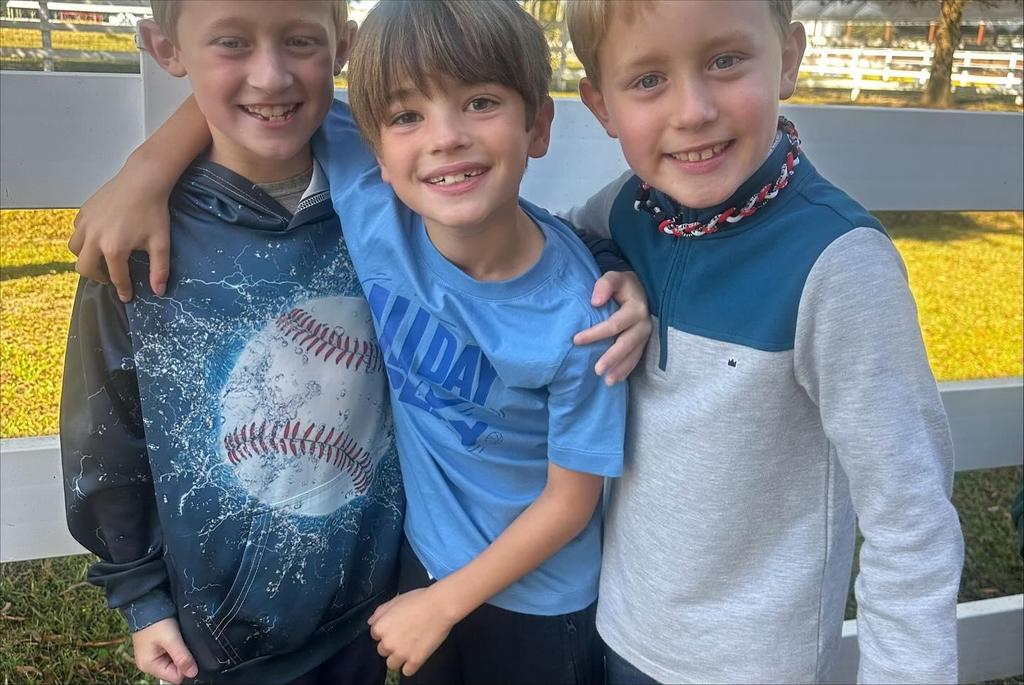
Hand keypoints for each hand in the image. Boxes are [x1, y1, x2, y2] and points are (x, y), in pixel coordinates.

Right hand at [69, 166, 171, 301]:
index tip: (126, 296)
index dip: (123, 290)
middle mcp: (94, 238)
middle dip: (97, 277)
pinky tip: (98, 238)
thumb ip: (159, 270)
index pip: (116, 278)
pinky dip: (83, 240)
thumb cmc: (153, 210)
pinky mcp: (83, 212)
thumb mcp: (161, 243)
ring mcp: (86, 224)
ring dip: (86, 258)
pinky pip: (76, 232)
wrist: (143, 180)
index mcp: (114, 249)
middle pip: (84, 268)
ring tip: (102, 258)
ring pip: (75, 250)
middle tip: (110, 277)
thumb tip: (159, 291)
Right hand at [130, 617, 197, 683]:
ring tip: (179, 639)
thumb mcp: (171, 639)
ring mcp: (152, 656)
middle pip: (174, 671)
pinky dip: (176, 648)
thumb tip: (193, 673)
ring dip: (180, 652)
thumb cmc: (157, 621)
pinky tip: (177, 638)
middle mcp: (149, 664)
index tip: (188, 651)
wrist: (146, 603)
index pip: (175, 678)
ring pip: (174, 662)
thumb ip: (182, 657)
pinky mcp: (156, 649)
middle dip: (182, 659)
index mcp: (149, 666)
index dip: (185, 666)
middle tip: (183, 643)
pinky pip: (171, 654)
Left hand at [368, 587, 455, 676]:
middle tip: (405, 636)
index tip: (397, 627)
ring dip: (399, 658)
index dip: (386, 631)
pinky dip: (411, 665)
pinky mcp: (415, 661)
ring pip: (391, 664)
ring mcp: (401, 653)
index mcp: (380, 627)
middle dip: (391, 645)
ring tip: (410, 648)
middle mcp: (388, 643)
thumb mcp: (396, 600)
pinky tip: (416, 655)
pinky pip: (407, 671)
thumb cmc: (418, 599)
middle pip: (382, 651)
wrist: (440, 606)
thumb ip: (380, 612)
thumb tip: (371, 622)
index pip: (375, 636)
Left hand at [574, 271, 651, 383]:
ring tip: (607, 381)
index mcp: (636, 308)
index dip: (595, 333)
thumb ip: (605, 285)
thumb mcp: (614, 278)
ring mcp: (645, 335)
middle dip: (612, 358)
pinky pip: (636, 358)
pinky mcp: (643, 343)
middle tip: (597, 370)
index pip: (614, 324)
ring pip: (633, 354)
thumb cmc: (622, 285)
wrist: (639, 290)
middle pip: (626, 343)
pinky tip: (616, 379)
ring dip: (620, 369)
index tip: (576, 340)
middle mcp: (643, 324)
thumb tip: (595, 302)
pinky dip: (626, 369)